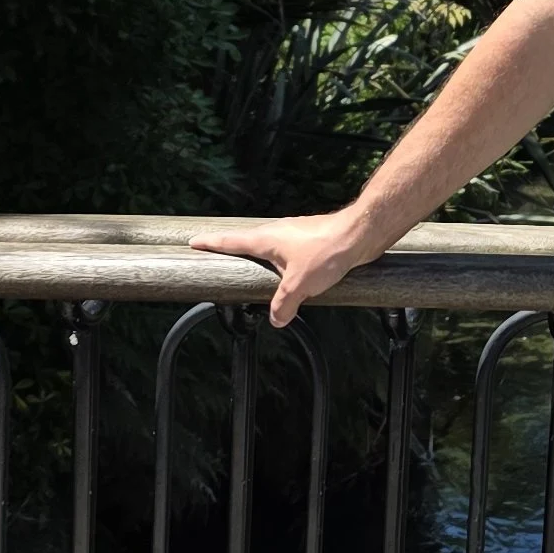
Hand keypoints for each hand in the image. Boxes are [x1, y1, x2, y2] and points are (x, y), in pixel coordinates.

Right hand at [189, 209, 374, 328]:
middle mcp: (278, 233)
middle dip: (233, 248)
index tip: (194, 242)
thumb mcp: (299, 286)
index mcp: (266, 239)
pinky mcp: (311, 240)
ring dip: (261, 257)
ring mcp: (295, 234)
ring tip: (253, 270)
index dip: (211, 243)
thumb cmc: (326, 252)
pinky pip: (288, 252)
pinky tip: (291, 275)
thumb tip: (275, 319)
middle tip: (218, 253)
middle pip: (248, 241)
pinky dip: (282, 262)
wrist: (359, 234)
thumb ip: (283, 305)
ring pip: (271, 247)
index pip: (231, 241)